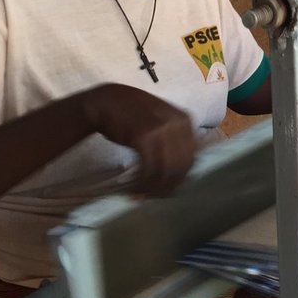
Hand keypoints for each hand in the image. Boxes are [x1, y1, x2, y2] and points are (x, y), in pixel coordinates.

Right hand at [76, 84, 196, 195]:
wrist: (107, 101)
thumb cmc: (133, 113)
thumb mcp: (162, 119)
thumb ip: (176, 137)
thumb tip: (186, 169)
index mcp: (185, 120)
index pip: (191, 158)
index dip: (181, 178)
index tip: (169, 190)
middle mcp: (177, 124)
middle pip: (180, 166)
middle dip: (168, 187)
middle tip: (155, 197)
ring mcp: (161, 130)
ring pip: (165, 170)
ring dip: (154, 188)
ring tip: (142, 194)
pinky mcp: (143, 137)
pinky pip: (148, 168)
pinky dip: (142, 183)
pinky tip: (134, 188)